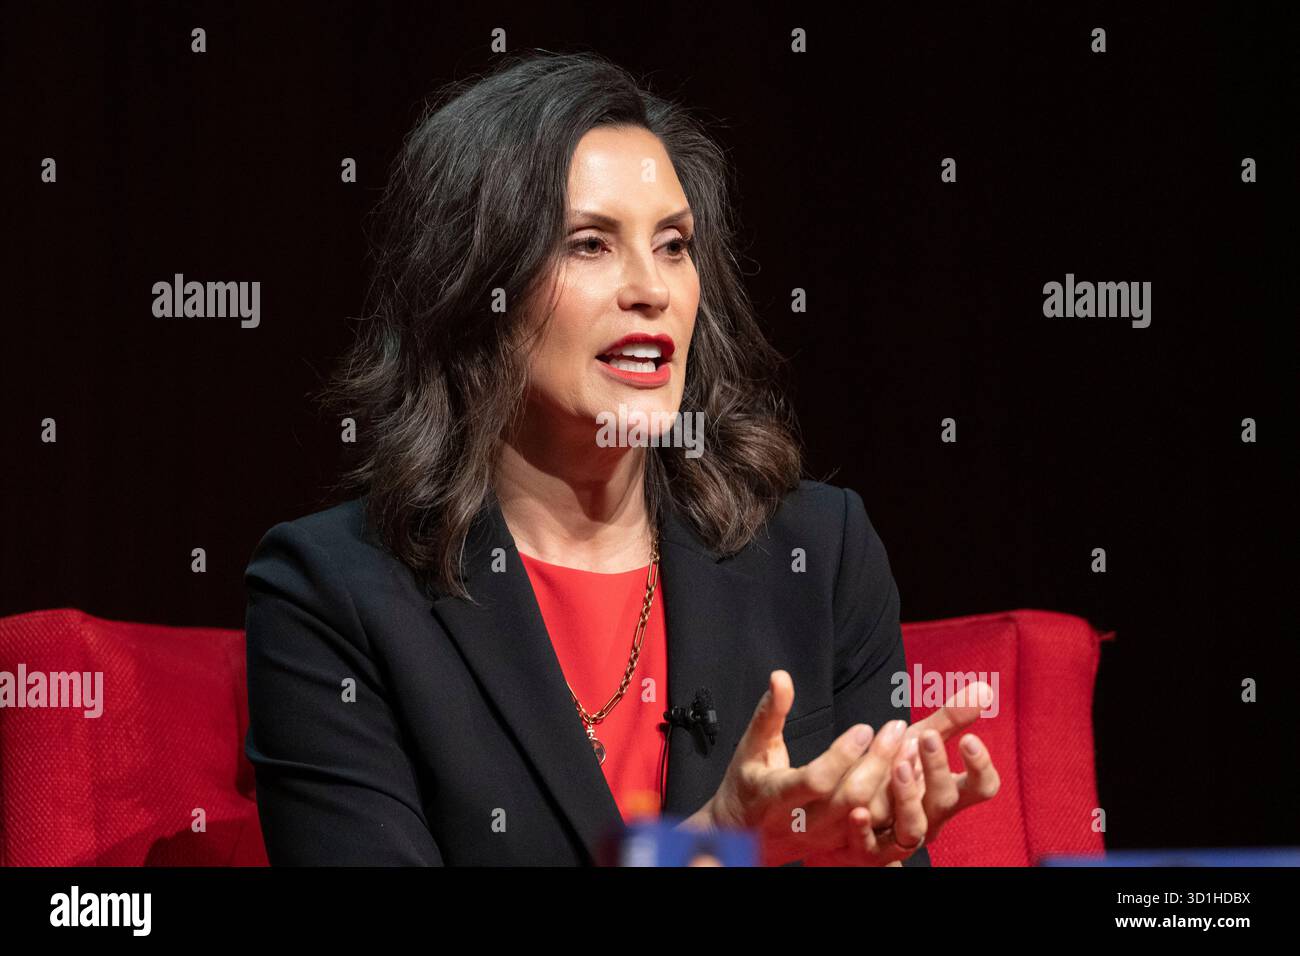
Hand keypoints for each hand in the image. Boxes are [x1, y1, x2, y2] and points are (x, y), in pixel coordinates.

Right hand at [688, 670, 915, 866]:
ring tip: (908, 747)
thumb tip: (780, 677)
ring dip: (892, 782)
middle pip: (850, 798)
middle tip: (896, 729)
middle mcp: (802, 822)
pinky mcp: (840, 844)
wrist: (743, 833)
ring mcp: (824, 837)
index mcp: (776, 797)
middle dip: (878, 763)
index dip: (843, 756)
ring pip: (868, 815)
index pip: (817, 780)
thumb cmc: (747, 784)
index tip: (865, 728)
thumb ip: (770, 712)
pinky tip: (906, 774)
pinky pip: (875, 827)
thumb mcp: (753, 746)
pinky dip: (894, 801)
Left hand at [807, 683, 1001, 862]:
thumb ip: (949, 720)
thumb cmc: (893, 777)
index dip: (980, 768)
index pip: (980, 789)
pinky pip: (870, 848)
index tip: (969, 739)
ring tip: (898, 764)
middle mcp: (929, 818)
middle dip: (938, 769)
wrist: (850, 822)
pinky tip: (857, 811)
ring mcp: (900, 837)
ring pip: (914, 828)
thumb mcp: (918, 744)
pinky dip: (865, 830)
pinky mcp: (868, 852)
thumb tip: (984, 687)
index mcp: (946, 793)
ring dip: (908, 795)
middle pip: (945, 801)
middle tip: (925, 736)